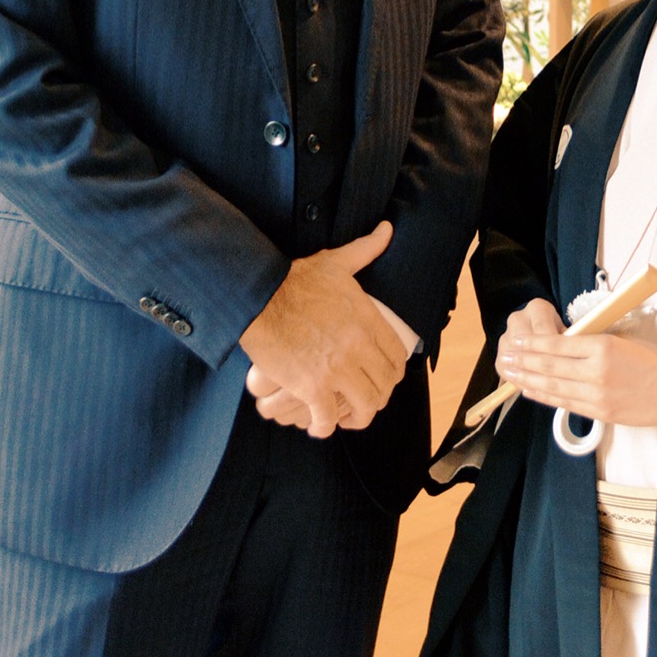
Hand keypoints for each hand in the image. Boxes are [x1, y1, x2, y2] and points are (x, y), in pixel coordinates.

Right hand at [241, 221, 405, 437]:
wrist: (259, 298)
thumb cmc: (295, 280)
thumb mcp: (336, 262)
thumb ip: (366, 249)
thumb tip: (387, 229)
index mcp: (368, 320)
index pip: (397, 357)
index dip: (393, 372)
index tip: (384, 378)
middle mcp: (358, 347)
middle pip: (385, 386)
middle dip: (377, 396)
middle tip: (365, 400)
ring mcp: (336, 369)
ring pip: (364, 407)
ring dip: (356, 417)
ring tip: (346, 417)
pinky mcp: (311, 387)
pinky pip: (328, 420)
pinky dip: (325, 426)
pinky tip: (319, 424)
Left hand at [496, 315, 656, 427]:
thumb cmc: (654, 360)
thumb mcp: (622, 340)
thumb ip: (592, 342)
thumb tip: (563, 342)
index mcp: (602, 348)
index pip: (558, 346)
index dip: (534, 345)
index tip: (517, 341)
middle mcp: (595, 373)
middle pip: (550, 368)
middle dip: (524, 363)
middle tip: (505, 358)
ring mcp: (597, 396)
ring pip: (554, 388)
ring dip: (529, 381)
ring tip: (511, 375)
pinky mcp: (601, 413)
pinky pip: (566, 404)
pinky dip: (546, 398)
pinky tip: (532, 391)